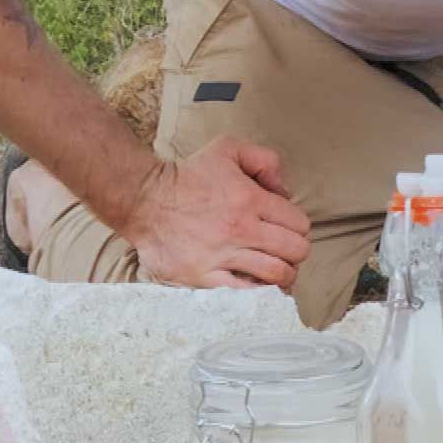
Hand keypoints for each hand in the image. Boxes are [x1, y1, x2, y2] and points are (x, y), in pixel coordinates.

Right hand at [122, 134, 312, 288]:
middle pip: (295, 252)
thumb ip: (266, 161)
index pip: (299, 224)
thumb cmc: (189, 175)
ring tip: (276, 271)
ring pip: (276, 275)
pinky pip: (244, 294)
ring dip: (283, 275)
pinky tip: (258, 286)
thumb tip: (286, 191)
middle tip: (285, 251)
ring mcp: (221, 256)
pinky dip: (258, 293)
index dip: (298, 227)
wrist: (143, 199)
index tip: (286, 228)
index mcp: (250, 200)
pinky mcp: (202, 277)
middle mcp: (240, 229)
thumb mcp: (229, 149)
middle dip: (296, 252)